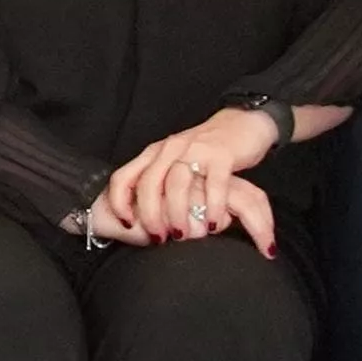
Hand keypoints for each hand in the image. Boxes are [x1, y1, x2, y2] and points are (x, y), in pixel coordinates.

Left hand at [87, 108, 278, 252]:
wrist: (242, 122)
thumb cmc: (205, 152)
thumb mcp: (175, 164)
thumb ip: (159, 185)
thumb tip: (142, 221)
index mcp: (154, 154)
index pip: (123, 177)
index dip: (119, 203)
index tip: (127, 225)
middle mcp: (170, 150)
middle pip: (148, 183)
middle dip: (150, 215)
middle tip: (158, 237)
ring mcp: (195, 150)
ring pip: (177, 183)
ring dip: (176, 213)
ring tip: (182, 235)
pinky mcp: (222, 154)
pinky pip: (214, 183)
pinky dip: (212, 207)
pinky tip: (212, 225)